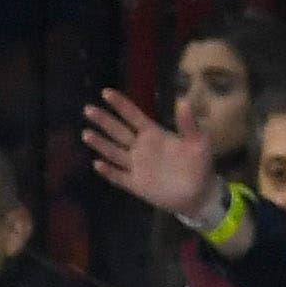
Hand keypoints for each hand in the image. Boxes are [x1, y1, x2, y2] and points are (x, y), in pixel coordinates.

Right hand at [82, 87, 224, 224]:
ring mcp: (136, 166)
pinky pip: (118, 176)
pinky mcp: (134, 184)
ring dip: (100, 143)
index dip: (120, 105)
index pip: (133, 116)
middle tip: (88, 109)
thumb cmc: (199, 164)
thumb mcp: (198, 141)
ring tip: (86, 133)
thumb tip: (182, 100)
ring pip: (114, 152)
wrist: (198, 193)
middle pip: (118, 132)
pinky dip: (108, 171)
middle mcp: (141, 148)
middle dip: (104, 121)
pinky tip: (97, 164)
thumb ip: (188, 123)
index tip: (106, 93)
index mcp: (154, 134)